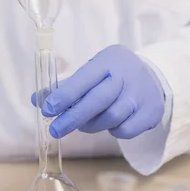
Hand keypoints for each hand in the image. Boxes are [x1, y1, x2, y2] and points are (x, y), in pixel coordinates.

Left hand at [33, 45, 165, 139]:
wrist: (153, 78)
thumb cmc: (112, 76)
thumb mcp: (91, 72)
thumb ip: (66, 86)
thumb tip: (36, 99)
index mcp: (109, 60)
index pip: (84, 78)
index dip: (65, 95)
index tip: (47, 109)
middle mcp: (127, 74)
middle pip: (98, 100)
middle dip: (73, 117)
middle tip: (55, 130)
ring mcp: (142, 94)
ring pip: (111, 117)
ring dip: (92, 125)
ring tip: (83, 124)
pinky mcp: (152, 112)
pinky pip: (125, 130)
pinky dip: (113, 131)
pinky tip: (110, 124)